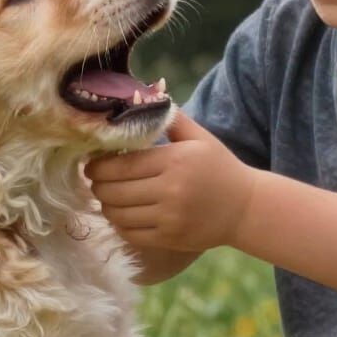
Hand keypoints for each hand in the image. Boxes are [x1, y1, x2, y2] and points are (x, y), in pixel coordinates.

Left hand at [84, 111, 256, 251]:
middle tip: (97, 179)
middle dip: (98, 185)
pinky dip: (119, 223)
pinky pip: (130, 233)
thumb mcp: (199, 137)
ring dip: (106, 205)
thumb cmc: (219, 167)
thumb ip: (170, 118)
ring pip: (117, 214)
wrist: (245, 208)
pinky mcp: (169, 239)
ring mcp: (169, 218)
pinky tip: (123, 213)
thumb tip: (141, 97)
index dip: (98, 166)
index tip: (91, 163)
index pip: (121, 165)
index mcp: (174, 161)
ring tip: (108, 196)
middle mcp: (170, 190)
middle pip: (113, 191)